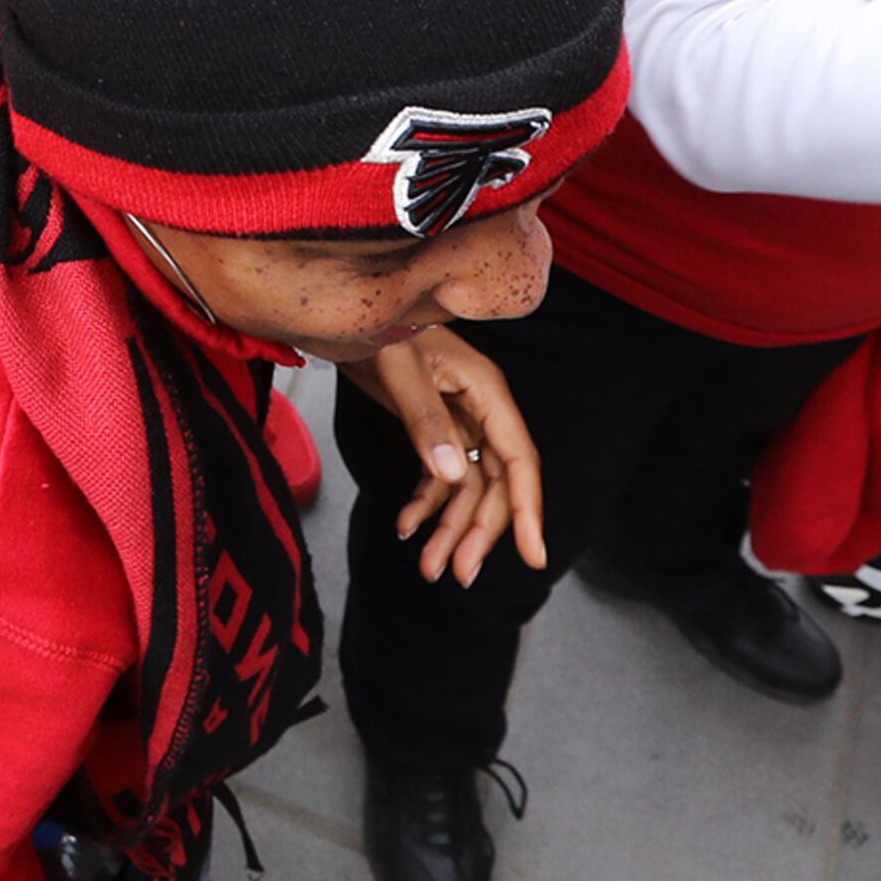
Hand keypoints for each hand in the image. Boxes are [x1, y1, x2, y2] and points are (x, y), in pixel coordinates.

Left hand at [347, 326, 546, 585]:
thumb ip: (426, 420)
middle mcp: (479, 408)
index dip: (528, 509)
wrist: (347, 306)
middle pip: (494, 482)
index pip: (518, 459)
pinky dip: (424, 504)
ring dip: (449, 527)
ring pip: (467, 486)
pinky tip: (405, 527)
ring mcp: (457, 419)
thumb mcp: (398, 370)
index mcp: (485, 391)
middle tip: (456, 574)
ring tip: (428, 568)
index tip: (533, 556)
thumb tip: (454, 474)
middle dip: (478, 531)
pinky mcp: (433, 425)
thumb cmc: (378, 325)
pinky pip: (439, 475)